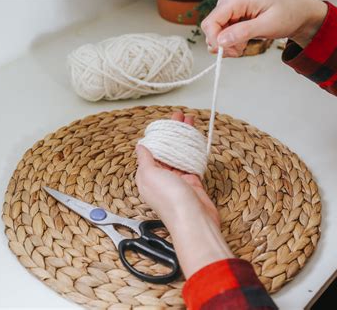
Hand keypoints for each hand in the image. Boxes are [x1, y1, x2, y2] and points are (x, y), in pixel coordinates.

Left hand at [136, 112, 218, 226]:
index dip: (158, 135)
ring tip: (190, 122)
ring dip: (185, 138)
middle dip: (173, 132)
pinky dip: (194, 150)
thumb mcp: (149, 175)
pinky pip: (192, 162)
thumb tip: (140, 146)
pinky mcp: (193, 182)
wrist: (193, 219)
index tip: (165, 122)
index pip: (151, 150)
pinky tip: (196, 140)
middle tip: (180, 117)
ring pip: (180, 153)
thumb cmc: (170, 201)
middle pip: (167, 149)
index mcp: (147, 175)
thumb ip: (145, 160)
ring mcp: (178, 180)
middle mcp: (161, 177)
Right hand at [201, 0, 327, 56]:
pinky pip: (220, 32)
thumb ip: (243, 32)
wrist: (297, 12)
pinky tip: (241, 42)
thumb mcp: (268, 25)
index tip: (227, 51)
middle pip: (211, 28)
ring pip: (214, 32)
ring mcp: (228, 8)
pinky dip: (229, 42)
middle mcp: (229, 1)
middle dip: (222, 44)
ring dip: (226, 44)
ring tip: (243, 45)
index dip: (215, 40)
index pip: (210, 22)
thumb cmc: (288, 14)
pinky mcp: (230, 16)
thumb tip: (221, 41)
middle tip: (239, 50)